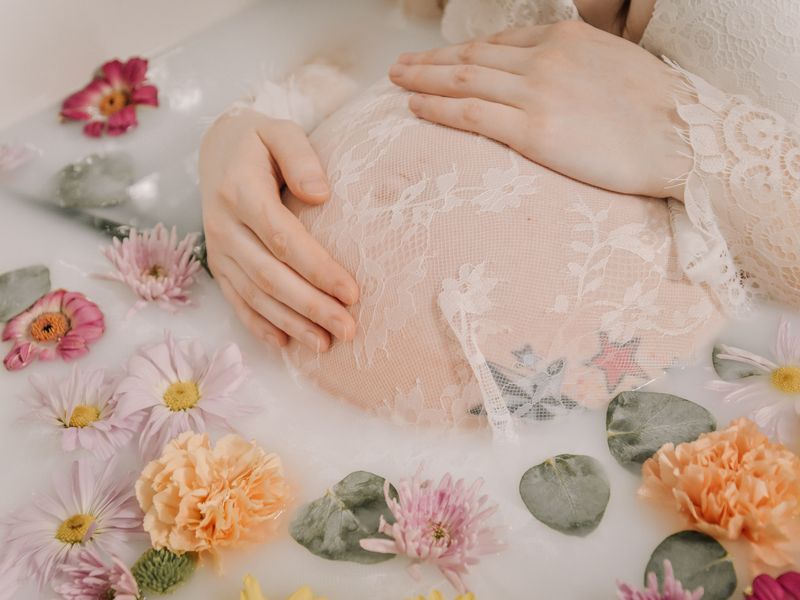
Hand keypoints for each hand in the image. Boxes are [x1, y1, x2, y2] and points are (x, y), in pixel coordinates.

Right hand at [199, 108, 358, 350]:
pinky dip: (259, 325)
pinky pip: (236, 301)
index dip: (317, 269)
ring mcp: (218, 249)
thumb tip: (321, 194)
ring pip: (254, 295)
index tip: (351, 292)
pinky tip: (284, 344)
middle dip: (311, 306)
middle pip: (270, 276)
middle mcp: (224, 226)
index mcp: (240, 192)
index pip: (283, 239)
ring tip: (325, 344)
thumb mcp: (280, 131)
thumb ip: (300, 157)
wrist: (217, 150)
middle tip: (348, 329)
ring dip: (290, 323)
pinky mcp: (218, 264)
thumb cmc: (259, 141)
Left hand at [389, 21, 691, 199]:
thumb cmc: (660, 110)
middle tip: (400, 65)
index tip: (441, 59)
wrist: (688, 137)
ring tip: (396, 81)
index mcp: (564, 38)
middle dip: (430, 60)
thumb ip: (575, 64)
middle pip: (471, 56)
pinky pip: (472, 114)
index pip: (498, 42)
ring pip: (463, 79)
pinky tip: (415, 106)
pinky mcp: (535, 131)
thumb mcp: (614, 65)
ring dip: (423, 78)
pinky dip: (438, 107)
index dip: (462, 52)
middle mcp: (544, 59)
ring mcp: (537, 93)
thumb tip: (552, 78)